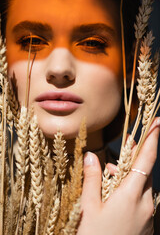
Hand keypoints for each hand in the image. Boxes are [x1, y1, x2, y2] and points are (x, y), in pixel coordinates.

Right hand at [77, 118, 159, 234]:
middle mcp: (146, 200)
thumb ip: (92, 178)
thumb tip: (91, 155)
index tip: (158, 122)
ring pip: (140, 184)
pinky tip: (115, 198)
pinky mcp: (147, 221)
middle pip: (141, 170)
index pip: (146, 158)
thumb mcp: (89, 207)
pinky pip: (141, 197)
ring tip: (107, 182)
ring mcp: (148, 212)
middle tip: (113, 162)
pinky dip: (130, 190)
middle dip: (129, 161)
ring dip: (126, 177)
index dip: (153, 138)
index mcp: (131, 193)